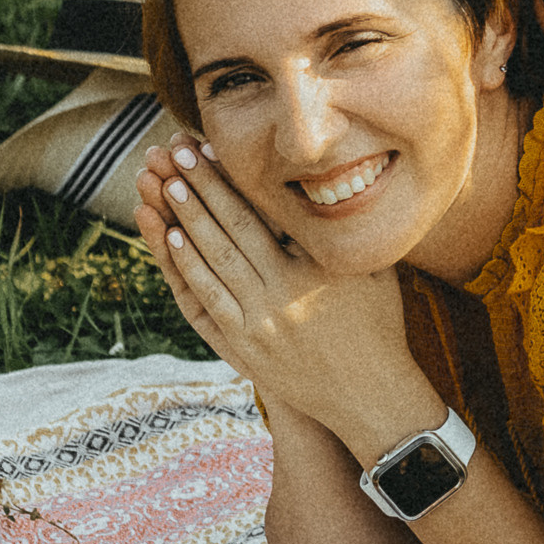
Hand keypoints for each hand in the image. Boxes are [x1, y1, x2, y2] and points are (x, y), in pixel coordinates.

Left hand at [135, 140, 423, 439]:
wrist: (368, 394)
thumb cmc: (378, 325)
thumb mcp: (374, 269)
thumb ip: (349, 233)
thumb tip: (340, 183)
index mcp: (321, 264)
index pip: (270, 209)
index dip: (239, 177)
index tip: (216, 148)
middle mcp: (287, 289)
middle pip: (235, 226)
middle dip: (204, 186)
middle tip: (178, 153)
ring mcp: (261, 319)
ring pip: (215, 258)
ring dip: (187, 219)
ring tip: (165, 184)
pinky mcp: (244, 345)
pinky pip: (208, 296)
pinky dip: (188, 265)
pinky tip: (171, 238)